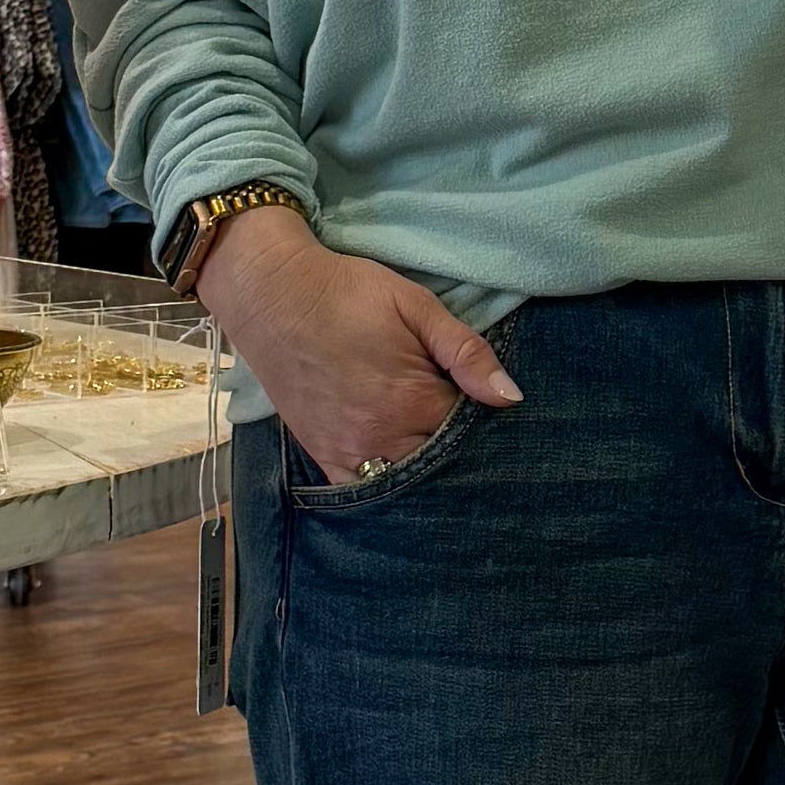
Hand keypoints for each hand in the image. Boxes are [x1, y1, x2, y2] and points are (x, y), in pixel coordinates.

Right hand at [196, 211, 519, 486]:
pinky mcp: (323, 456)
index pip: (470, 431)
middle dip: (458, 450)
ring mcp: (349, 453)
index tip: (483, 405)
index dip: (483, 419)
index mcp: (414, 401)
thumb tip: (510, 398)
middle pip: (441, 464)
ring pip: (406, 482)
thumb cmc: (349, 293)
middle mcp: (383, 438)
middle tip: (461, 426)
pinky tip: (398, 466)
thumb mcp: (416, 307)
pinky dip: (385, 482)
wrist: (274, 294)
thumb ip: (466, 352)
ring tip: (433, 445)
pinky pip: (362, 490)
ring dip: (424, 469)